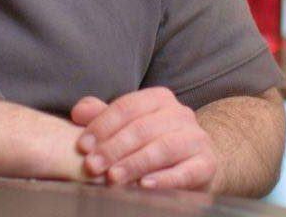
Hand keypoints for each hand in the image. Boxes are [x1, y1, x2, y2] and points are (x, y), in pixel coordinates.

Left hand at [70, 87, 218, 189]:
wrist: (202, 161)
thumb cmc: (157, 142)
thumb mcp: (131, 126)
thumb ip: (104, 116)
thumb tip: (78, 111)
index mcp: (160, 98)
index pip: (127, 107)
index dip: (102, 125)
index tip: (82, 146)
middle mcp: (180, 113)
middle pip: (142, 128)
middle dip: (113, 148)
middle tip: (92, 166)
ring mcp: (196, 138)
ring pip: (162, 148)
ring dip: (134, 163)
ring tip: (113, 178)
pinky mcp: (207, 164)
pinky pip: (185, 172)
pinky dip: (164, 179)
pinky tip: (144, 186)